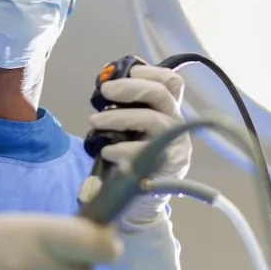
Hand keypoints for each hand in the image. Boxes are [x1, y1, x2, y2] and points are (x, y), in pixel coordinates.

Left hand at [90, 64, 190, 226]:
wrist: (141, 199)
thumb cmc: (133, 156)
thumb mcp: (131, 128)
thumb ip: (125, 107)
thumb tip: (105, 85)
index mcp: (168, 110)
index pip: (172, 82)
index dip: (151, 72)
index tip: (128, 70)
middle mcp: (176, 123)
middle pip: (162, 94)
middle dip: (130, 87)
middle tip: (104, 90)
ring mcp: (176, 145)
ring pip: (153, 119)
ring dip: (120, 117)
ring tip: (95, 120)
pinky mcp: (168, 167)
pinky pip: (146, 151)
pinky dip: (122, 149)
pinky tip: (106, 151)